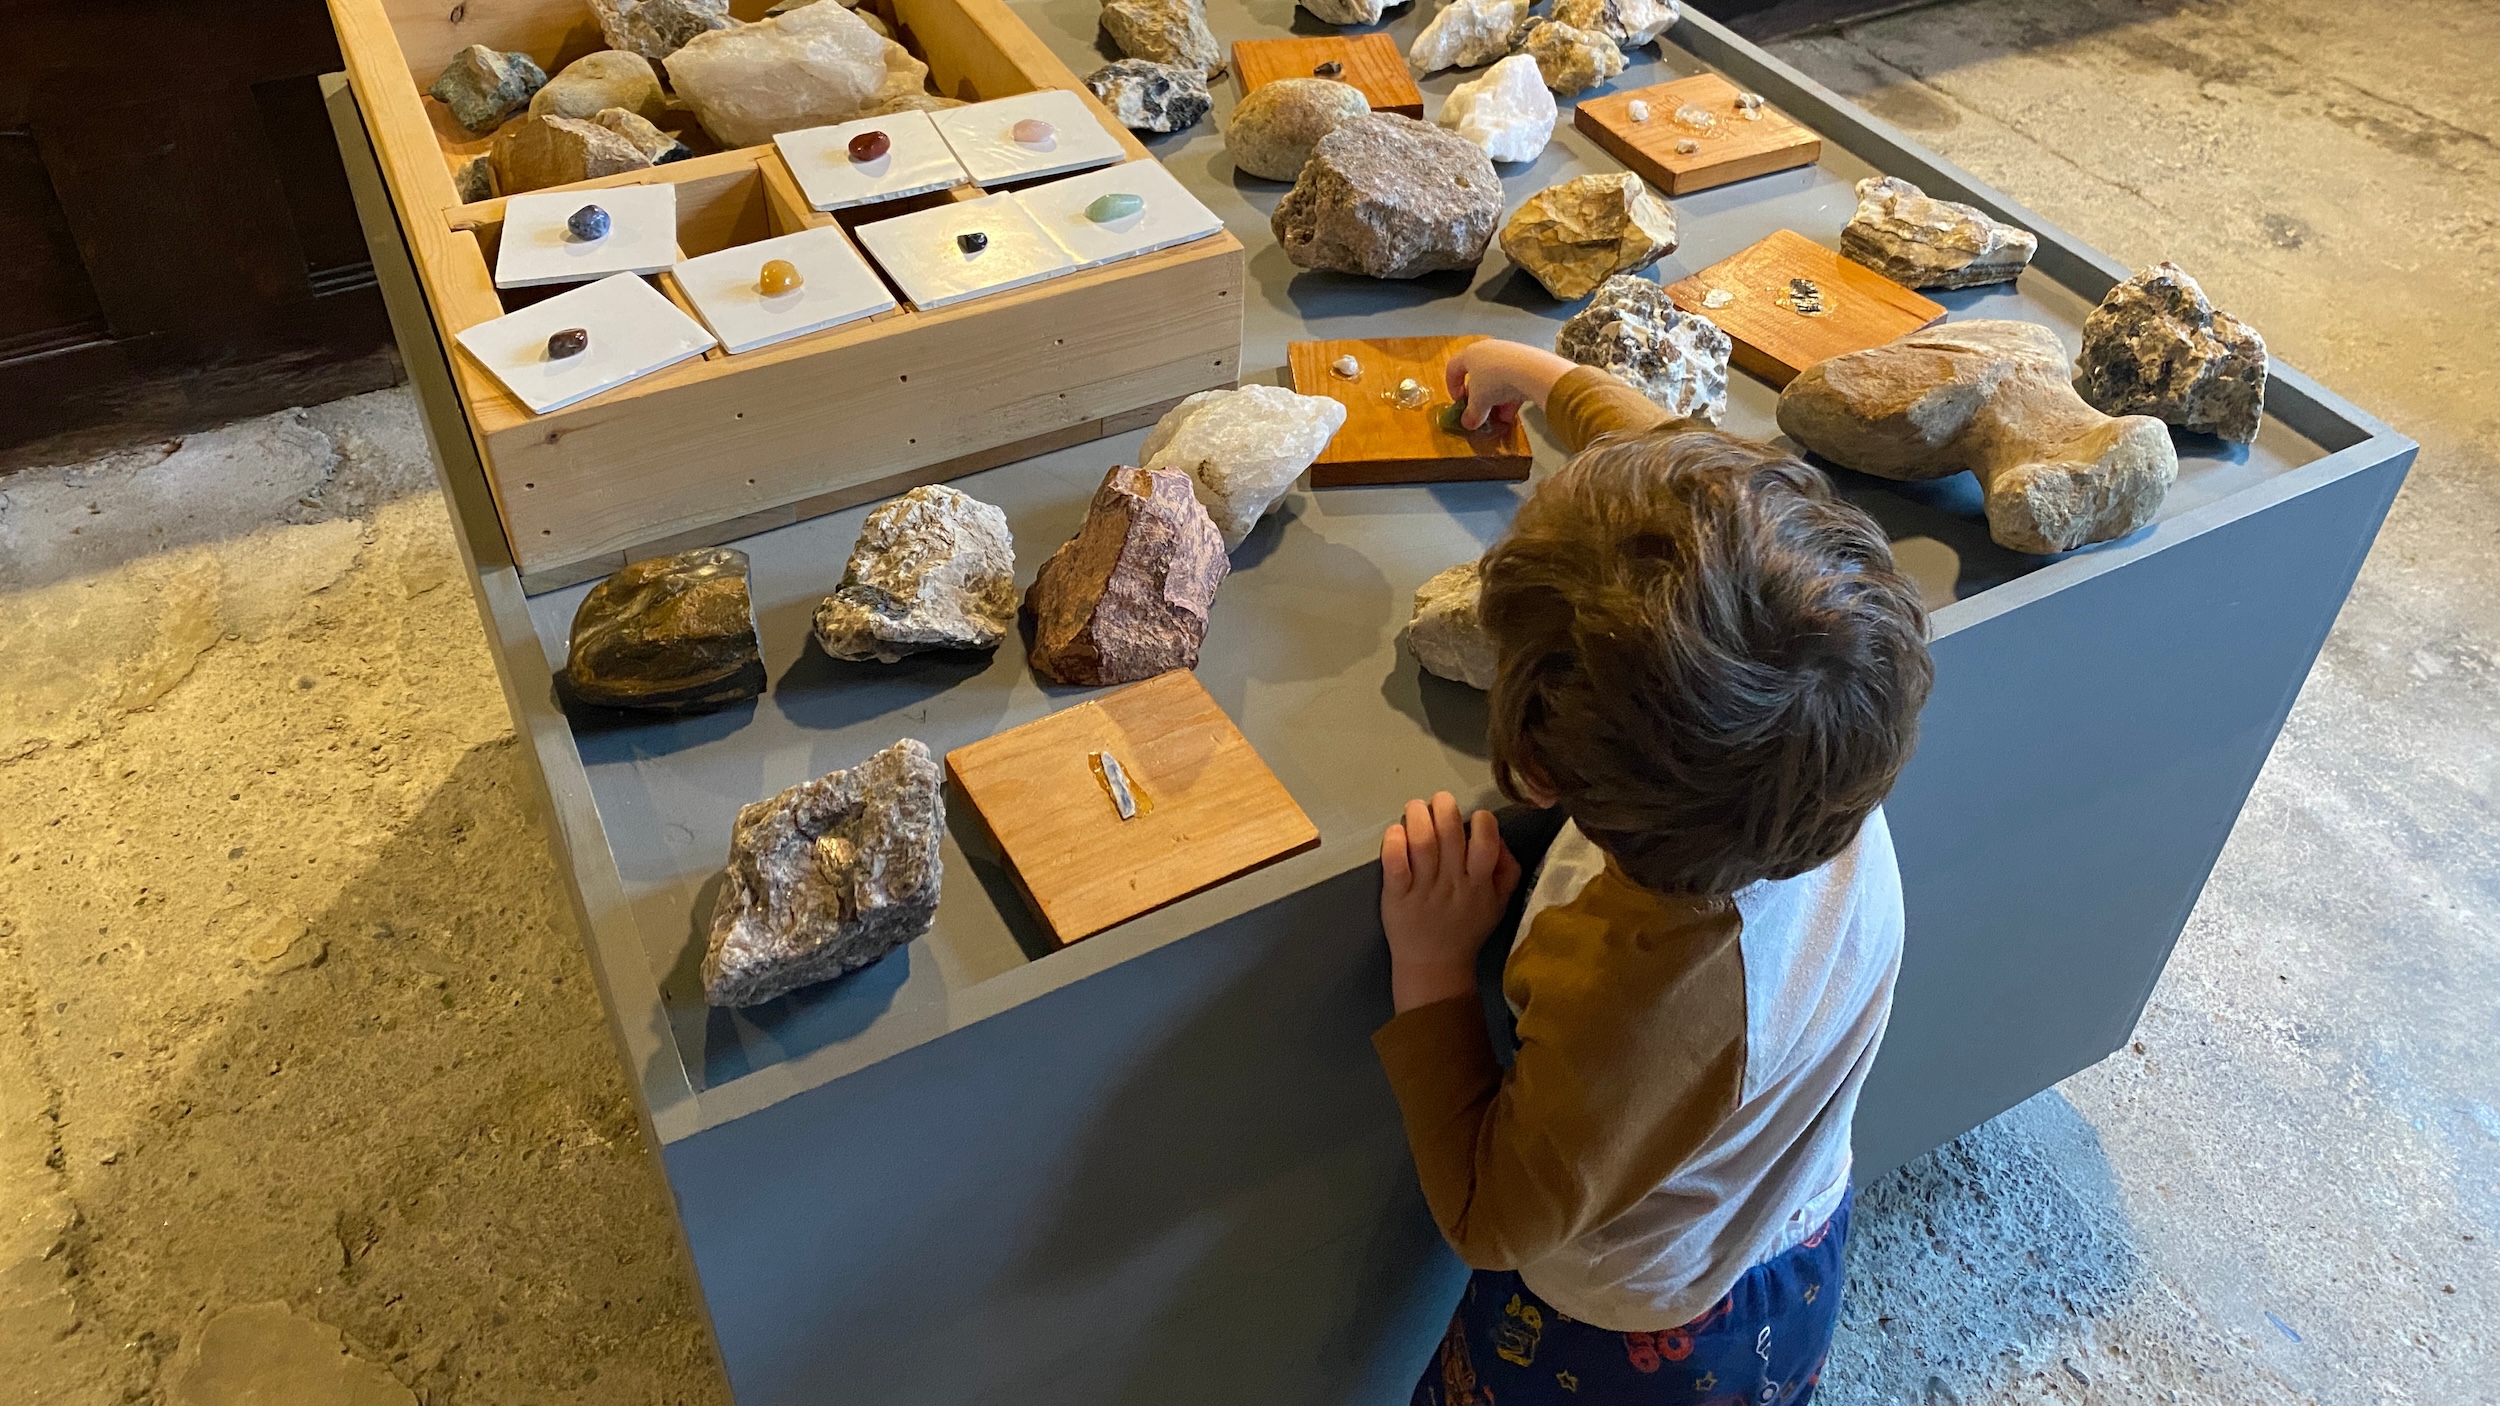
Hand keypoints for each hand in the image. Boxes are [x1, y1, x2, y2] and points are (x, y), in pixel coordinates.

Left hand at [1381, 793, 1522, 1011]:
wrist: (1435, 966)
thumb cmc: (1466, 929)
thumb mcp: (1499, 904)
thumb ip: (1507, 870)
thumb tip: (1499, 838)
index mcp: (1479, 883)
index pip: (1486, 843)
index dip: (1481, 821)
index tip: (1473, 817)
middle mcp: (1453, 883)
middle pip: (1450, 834)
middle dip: (1444, 807)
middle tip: (1437, 802)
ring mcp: (1423, 890)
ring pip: (1423, 843)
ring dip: (1418, 817)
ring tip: (1415, 809)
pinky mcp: (1397, 896)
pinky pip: (1395, 865)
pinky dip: (1394, 843)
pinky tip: (1396, 832)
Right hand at [1445, 341, 1577, 431]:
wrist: (1531, 370)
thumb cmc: (1494, 382)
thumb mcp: (1479, 403)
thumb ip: (1472, 414)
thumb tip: (1468, 423)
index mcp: (1470, 354)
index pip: (1453, 368)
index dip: (1452, 387)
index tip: (1458, 402)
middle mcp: (1487, 349)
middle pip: (1478, 375)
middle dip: (1479, 397)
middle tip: (1480, 412)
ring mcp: (1508, 353)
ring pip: (1497, 379)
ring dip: (1496, 400)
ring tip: (1499, 417)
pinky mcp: (1525, 359)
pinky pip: (1513, 378)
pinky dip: (1510, 395)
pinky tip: (1512, 413)